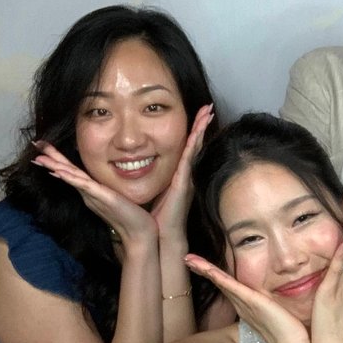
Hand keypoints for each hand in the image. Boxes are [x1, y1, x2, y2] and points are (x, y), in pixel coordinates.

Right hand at [33, 141, 156, 242]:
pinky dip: (71, 178)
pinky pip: (84, 186)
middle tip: (37, 145)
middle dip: (52, 159)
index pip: (72, 172)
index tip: (45, 149)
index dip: (59, 160)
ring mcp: (94, 195)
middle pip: (67, 172)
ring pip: (71, 177)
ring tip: (40, 158)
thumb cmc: (131, 216)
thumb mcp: (117, 197)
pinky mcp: (102, 197)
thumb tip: (104, 183)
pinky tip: (60, 172)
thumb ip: (107, 190)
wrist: (138, 233)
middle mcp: (89, 193)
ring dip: (55, 167)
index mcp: (91, 191)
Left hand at [150, 104, 213, 239]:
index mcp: (176, 176)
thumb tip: (133, 171)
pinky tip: (200, 128)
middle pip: (194, 143)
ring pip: (195, 145)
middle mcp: (184, 174)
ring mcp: (186, 176)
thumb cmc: (152, 218)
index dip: (191, 132)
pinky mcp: (184, 180)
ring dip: (202, 127)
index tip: (196, 116)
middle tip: (208, 107)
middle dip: (201, 124)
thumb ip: (144, 180)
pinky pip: (190, 155)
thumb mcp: (149, 193)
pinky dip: (196, 140)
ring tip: (209, 110)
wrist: (159, 235)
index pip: (184, 148)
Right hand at [184, 254, 309, 342]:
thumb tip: (286, 295)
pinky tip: (206, 268)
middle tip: (189, 259)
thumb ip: (278, 304)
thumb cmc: (289, 331)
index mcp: (249, 306)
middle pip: (220, 283)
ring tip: (189, 259)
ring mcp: (244, 303)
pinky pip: (230, 285)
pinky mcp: (249, 301)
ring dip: (205, 269)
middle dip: (205, 270)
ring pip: (222, 282)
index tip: (204, 266)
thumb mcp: (281, 312)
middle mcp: (242, 304)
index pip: (230, 287)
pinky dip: (216, 275)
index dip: (217, 276)